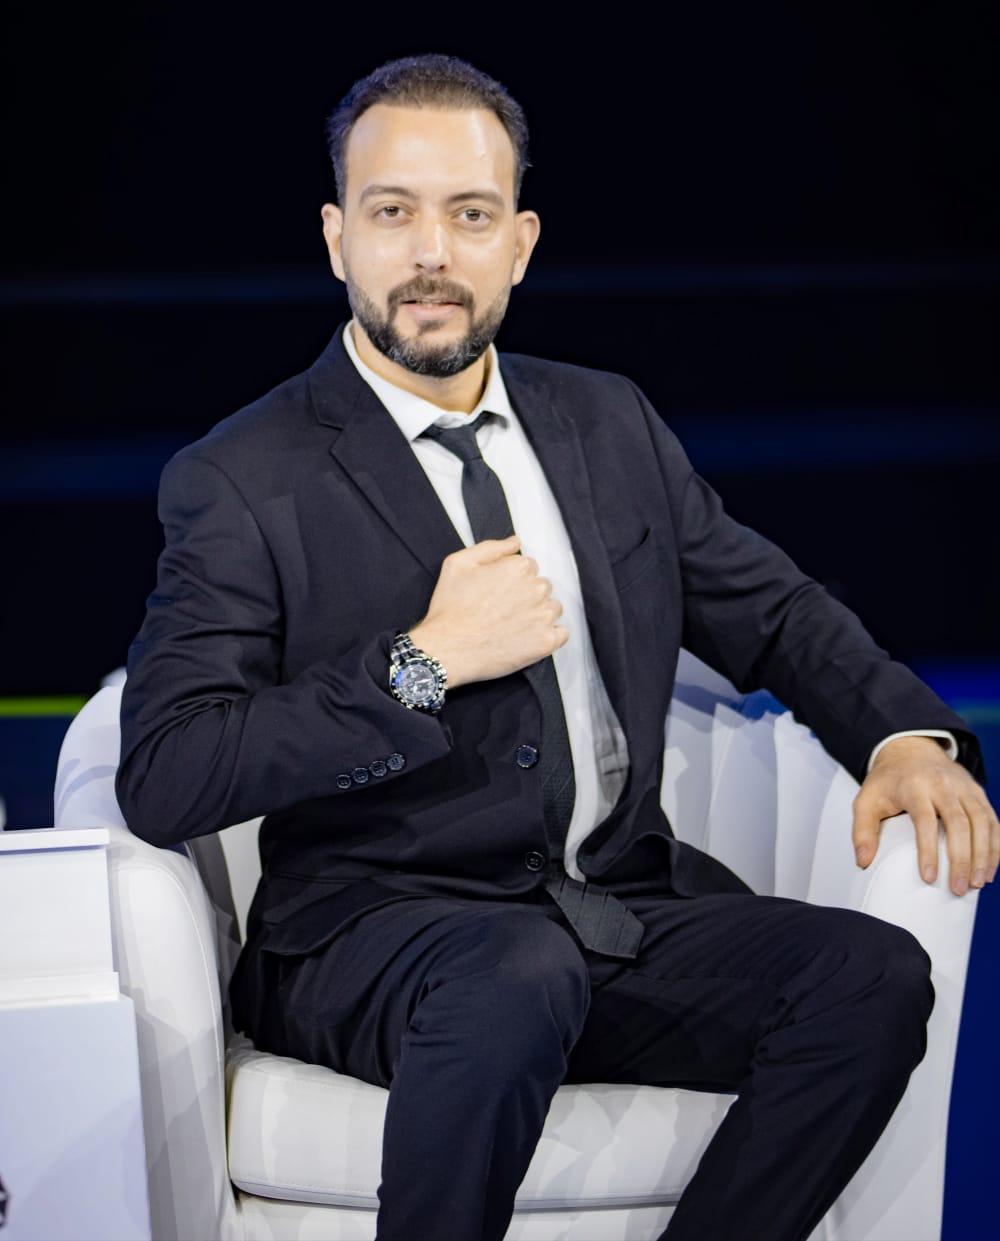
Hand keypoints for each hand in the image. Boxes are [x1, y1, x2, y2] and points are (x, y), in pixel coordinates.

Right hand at [409, 534, 568, 687]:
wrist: (447, 649)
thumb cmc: (450, 607)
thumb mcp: (458, 563)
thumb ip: (492, 548)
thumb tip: (516, 541)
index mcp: (518, 567)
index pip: (529, 567)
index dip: (512, 580)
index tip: (498, 592)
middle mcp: (536, 589)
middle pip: (542, 587)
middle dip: (527, 596)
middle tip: (503, 610)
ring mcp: (543, 616)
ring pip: (552, 609)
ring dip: (539, 614)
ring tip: (513, 626)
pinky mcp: (546, 642)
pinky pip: (561, 634)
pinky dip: (549, 636)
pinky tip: (528, 638)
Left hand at [852, 735, 999, 895]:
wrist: (911, 750)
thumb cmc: (888, 782)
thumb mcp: (866, 801)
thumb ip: (862, 831)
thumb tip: (863, 862)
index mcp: (914, 786)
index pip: (925, 820)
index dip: (928, 850)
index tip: (929, 878)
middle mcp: (943, 785)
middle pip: (959, 823)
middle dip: (961, 859)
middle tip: (958, 888)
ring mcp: (964, 788)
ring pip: (982, 822)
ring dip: (983, 855)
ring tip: (976, 884)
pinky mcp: (978, 793)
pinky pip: (993, 821)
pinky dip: (994, 847)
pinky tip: (989, 870)